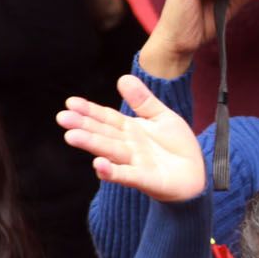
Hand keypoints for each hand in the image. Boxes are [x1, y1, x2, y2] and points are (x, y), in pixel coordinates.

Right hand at [58, 75, 206, 201]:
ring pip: (110, 151)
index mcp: (130, 129)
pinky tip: (98, 165)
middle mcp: (128, 146)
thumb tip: (123, 77)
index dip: (89, 110)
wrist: (196, 174)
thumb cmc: (176, 146)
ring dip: (92, 144)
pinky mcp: (145, 179)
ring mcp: (134, 163)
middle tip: (62, 118)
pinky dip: (112, 172)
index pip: (106, 118)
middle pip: (103, 134)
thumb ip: (143, 100)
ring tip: (72, 136)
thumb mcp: (161, 117)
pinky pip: (127, 175)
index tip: (70, 103)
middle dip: (83, 126)